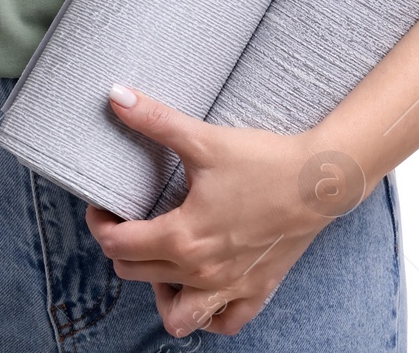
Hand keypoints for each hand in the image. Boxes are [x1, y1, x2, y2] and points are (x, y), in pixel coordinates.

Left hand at [85, 85, 361, 337]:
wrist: (318, 180)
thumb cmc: (262, 159)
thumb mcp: (203, 139)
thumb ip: (155, 119)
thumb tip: (115, 95)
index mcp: (182, 237)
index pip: (118, 245)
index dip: (100, 224)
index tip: (102, 206)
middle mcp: (201, 271)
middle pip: (136, 275)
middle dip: (123, 248)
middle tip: (130, 221)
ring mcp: (229, 287)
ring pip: (176, 315)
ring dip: (159, 291)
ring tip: (162, 259)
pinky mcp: (256, 291)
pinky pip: (223, 323)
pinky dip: (207, 312)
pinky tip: (202, 284)